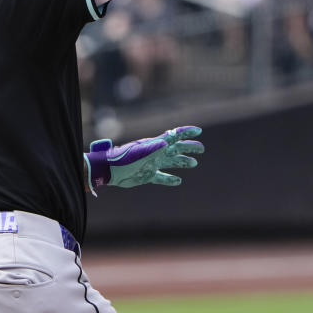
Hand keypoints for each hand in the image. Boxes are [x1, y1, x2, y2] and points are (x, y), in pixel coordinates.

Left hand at [84, 126, 204, 190]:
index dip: (186, 132)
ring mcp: (152, 164)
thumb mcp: (141, 151)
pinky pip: (162, 177)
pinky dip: (170, 179)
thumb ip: (155, 145)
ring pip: (172, 162)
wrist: (111, 170)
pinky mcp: (148, 176)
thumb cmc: (124, 158)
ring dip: (182, 162)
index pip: (174, 136)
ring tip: (193, 163)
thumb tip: (169, 139)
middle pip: (176, 149)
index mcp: (156, 144)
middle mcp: (156, 153)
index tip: (198, 131)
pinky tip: (178, 181)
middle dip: (189, 148)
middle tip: (201, 149)